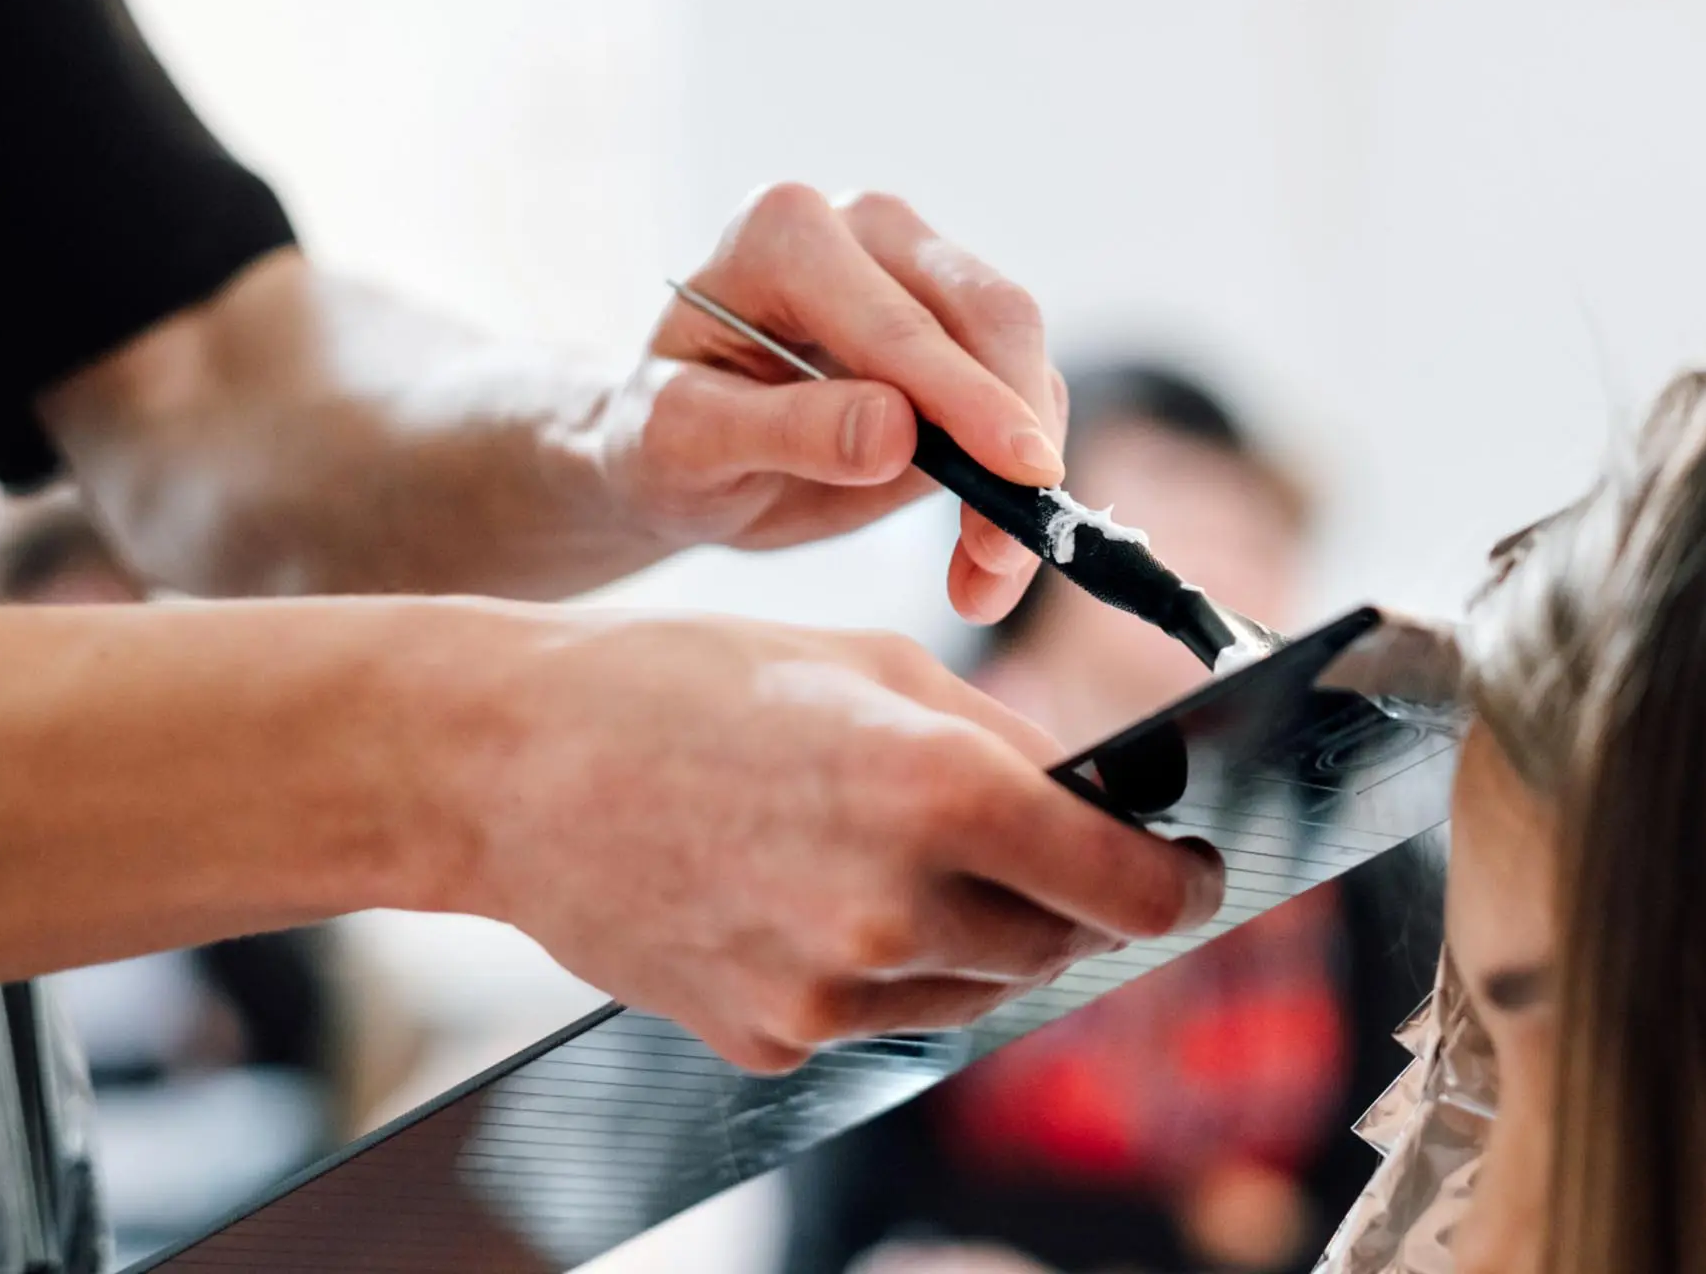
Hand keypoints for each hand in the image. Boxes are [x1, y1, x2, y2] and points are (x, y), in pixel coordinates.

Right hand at [448, 607, 1224, 1072]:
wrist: (512, 764)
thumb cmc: (699, 681)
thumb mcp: (876, 664)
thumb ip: (1002, 743)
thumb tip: (1100, 803)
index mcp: (940, 792)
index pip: (1130, 887)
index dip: (1179, 882)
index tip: (1193, 872)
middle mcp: (896, 909)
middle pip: (1061, 943)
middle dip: (1072, 897)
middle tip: (1048, 848)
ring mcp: (831, 993)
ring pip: (980, 990)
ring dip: (983, 933)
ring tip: (913, 856)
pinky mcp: (772, 1041)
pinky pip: (884, 1018)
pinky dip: (889, 968)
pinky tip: (824, 894)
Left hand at [597, 185, 1067, 622]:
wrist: (685, 451)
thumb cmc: (665, 439)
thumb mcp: (684, 445)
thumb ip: (782, 430)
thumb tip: (897, 431)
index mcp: (783, 234)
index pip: (900, 324)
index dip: (971, 402)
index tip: (1025, 477)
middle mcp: (866, 228)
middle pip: (990, 314)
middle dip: (1015, 437)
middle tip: (1009, 551)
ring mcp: (924, 267)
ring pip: (1022, 353)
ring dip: (1026, 470)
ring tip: (985, 577)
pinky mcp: (963, 324)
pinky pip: (1026, 391)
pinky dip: (1017, 479)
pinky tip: (982, 557)